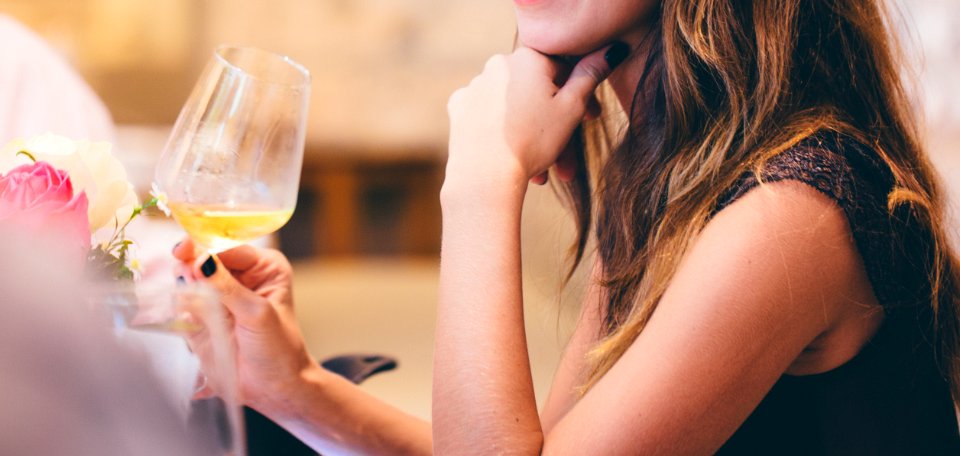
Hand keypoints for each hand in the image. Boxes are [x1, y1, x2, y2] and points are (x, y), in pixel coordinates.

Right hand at [173, 239, 316, 413]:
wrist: (273, 387)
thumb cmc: (278, 349)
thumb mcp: (257, 313)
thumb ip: (227, 288)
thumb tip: (201, 262)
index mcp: (263, 267)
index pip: (228, 247)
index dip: (205, 247)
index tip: (184, 251)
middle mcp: (240, 276)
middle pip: (204, 258)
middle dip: (189, 264)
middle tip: (182, 275)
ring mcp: (218, 296)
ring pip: (189, 278)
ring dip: (182, 283)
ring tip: (186, 295)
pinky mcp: (201, 316)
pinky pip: (181, 301)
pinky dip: (176, 302)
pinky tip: (179, 307)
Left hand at [444, 43, 627, 192]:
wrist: (485, 175)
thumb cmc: (532, 141)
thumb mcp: (571, 108)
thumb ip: (590, 75)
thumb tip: (612, 48)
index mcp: (527, 58)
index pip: (563, 70)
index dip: (581, 96)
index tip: (590, 119)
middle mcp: (497, 64)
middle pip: (537, 94)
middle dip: (556, 127)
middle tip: (568, 159)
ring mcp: (475, 85)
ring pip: (514, 109)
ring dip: (532, 136)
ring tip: (542, 174)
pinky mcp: (459, 108)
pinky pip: (488, 116)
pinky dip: (502, 132)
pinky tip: (511, 155)